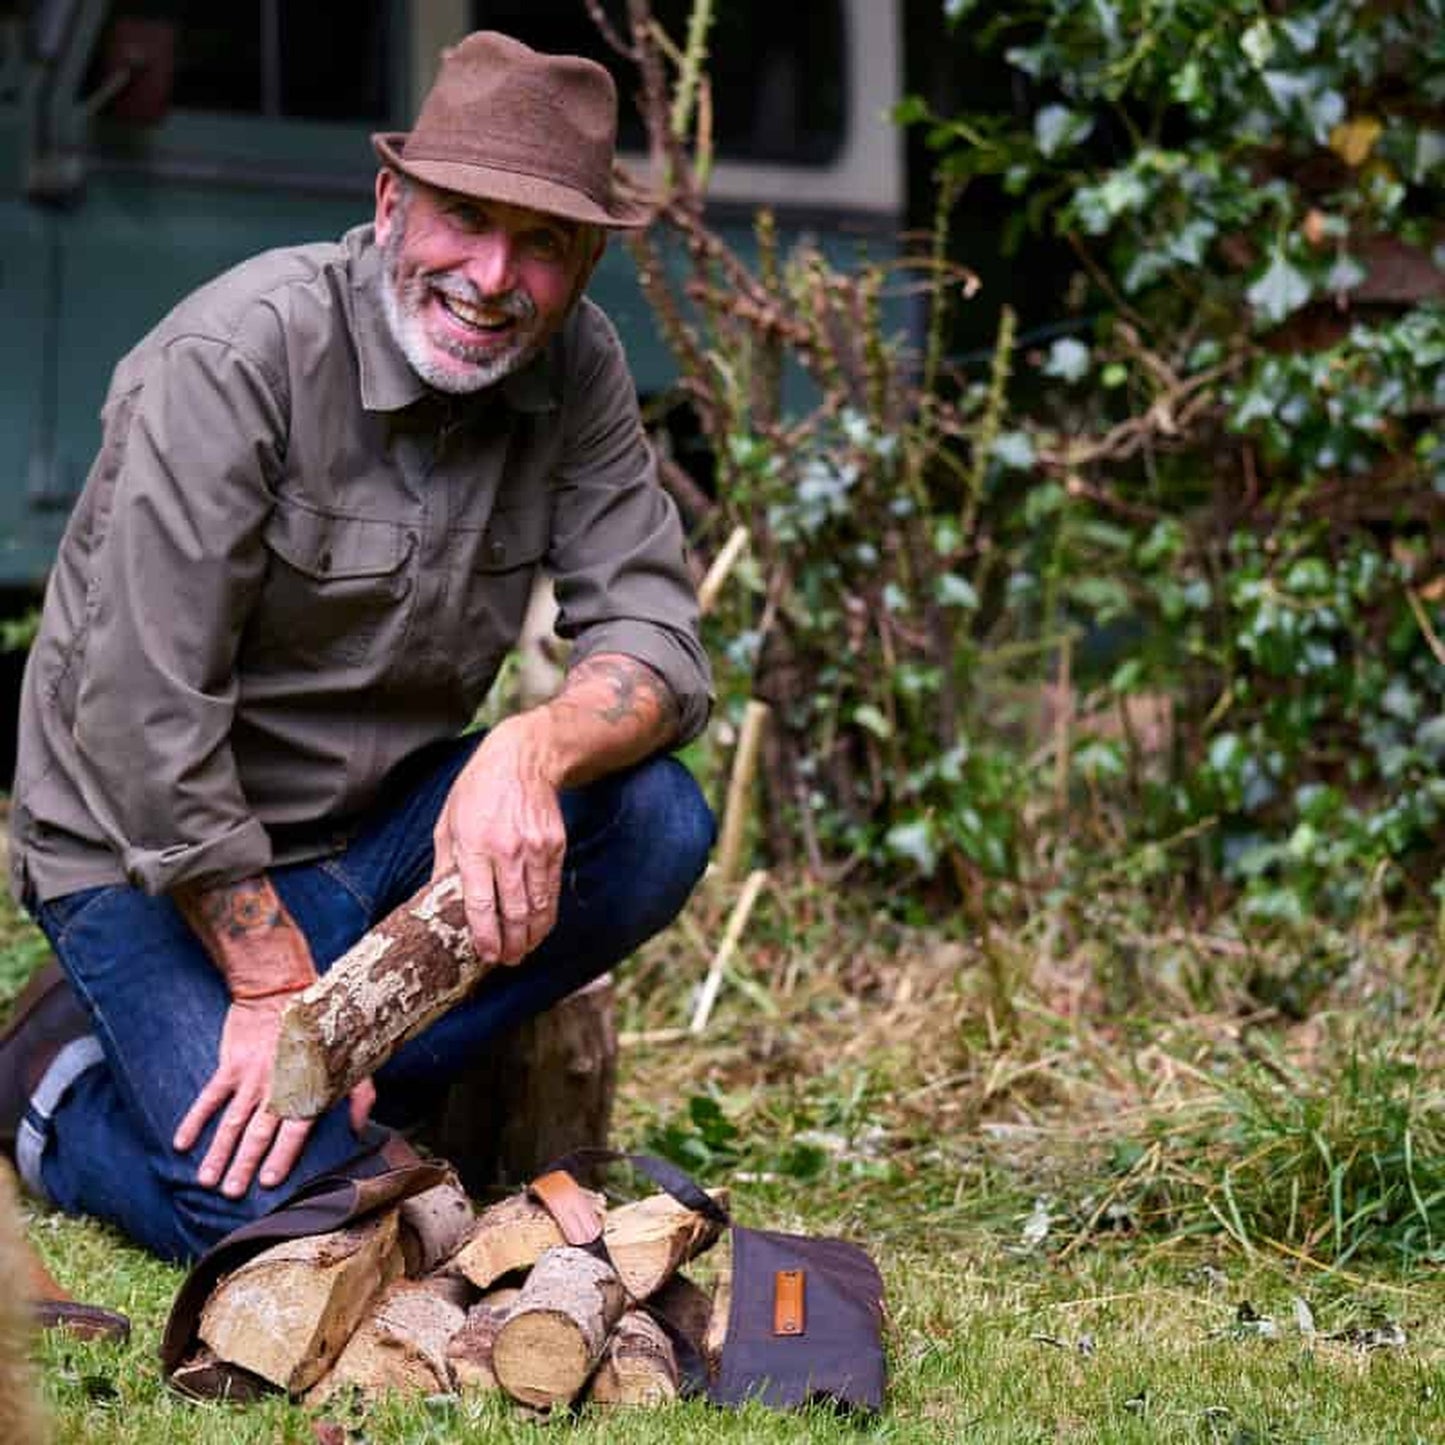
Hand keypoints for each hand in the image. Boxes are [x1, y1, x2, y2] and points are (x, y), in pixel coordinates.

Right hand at [173, 994, 375, 1195]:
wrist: (283, 988)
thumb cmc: (322, 1028)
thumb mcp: (352, 1058)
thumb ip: (360, 1096)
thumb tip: (359, 1131)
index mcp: (307, 1088)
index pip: (294, 1130)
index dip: (281, 1156)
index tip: (268, 1182)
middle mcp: (278, 1086)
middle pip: (258, 1133)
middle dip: (244, 1165)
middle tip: (231, 1193)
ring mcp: (251, 1076)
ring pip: (231, 1121)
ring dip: (218, 1152)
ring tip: (206, 1180)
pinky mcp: (231, 1064)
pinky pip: (209, 1097)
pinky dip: (195, 1120)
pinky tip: (182, 1143)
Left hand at [432, 715, 565, 964]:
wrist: (523, 759)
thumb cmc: (478, 790)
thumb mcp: (448, 821)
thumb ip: (445, 863)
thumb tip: (437, 900)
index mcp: (475, 845)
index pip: (481, 902)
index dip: (485, 935)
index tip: (487, 956)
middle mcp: (508, 850)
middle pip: (514, 911)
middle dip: (512, 943)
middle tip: (509, 961)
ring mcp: (536, 849)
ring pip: (537, 905)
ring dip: (532, 935)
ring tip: (524, 951)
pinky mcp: (556, 846)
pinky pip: (552, 889)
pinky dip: (547, 913)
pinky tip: (540, 926)